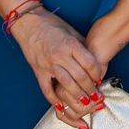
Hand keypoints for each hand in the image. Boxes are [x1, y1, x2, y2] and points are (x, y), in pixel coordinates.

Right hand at [11, 10, 107, 128]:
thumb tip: (93, 58)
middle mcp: (60, 56)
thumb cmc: (50, 23)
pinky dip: (54, 100)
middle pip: (80, 77)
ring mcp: (48, 65)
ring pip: (66, 85)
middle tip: (97, 96)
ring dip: (78, 96)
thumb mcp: (71, 31)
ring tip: (86, 102)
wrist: (28, 21)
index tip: (100, 79)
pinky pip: (46, 89)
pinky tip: (62, 106)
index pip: (89, 64)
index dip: (97, 74)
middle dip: (91, 89)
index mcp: (70, 44)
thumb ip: (81, 45)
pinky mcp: (38, 71)